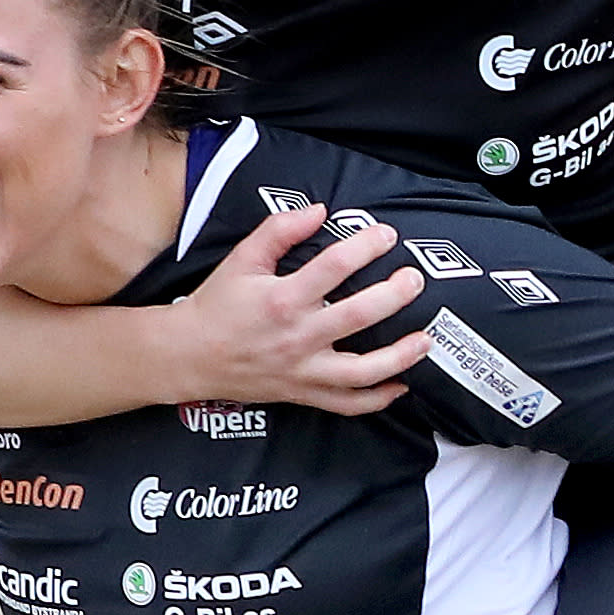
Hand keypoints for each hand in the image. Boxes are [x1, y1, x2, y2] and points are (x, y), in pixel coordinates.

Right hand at [180, 201, 430, 414]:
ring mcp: (303, 370)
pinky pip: (347, 404)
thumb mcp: (242, 260)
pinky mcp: (303, 392)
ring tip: (425, 338)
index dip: (366, 246)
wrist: (189, 355)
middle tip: (415, 279)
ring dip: (400, 356)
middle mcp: (297, 336)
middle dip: (394, 295)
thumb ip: (279, 231)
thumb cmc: (218, 305)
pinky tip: (401, 386)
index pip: (334, 266)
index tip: (387, 235)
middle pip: (358, 316)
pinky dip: (377, 400)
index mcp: (282, 298)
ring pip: (362, 370)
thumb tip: (319, 211)